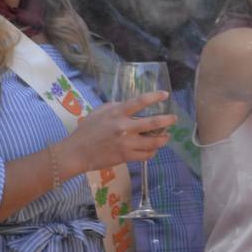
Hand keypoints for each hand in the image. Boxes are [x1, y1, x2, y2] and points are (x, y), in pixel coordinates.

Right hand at [58, 91, 175, 173]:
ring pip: (154, 142)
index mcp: (117, 113)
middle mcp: (124, 127)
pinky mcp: (126, 156)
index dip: (155, 97)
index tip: (165, 95)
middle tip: (174, 119)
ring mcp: (126, 143)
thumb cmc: (86, 130)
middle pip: (153, 123)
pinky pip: (146, 155)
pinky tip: (154, 149)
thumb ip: (115, 107)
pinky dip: (153, 152)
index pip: (140, 102)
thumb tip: (129, 104)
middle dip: (168, 120)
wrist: (77, 153)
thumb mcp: (99, 112)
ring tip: (166, 136)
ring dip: (163, 139)